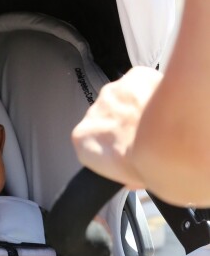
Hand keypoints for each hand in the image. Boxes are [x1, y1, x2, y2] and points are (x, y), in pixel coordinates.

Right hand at [71, 66, 161, 188]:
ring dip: (141, 107)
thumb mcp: (125, 179)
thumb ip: (121, 168)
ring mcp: (113, 92)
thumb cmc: (150, 166)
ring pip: (128, 99)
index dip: (114, 146)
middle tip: (150, 137)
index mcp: (82, 139)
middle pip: (110, 117)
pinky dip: (155, 90)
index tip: (128, 151)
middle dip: (128, 124)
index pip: (93, 139)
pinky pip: (145, 82)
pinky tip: (169, 104)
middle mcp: (92, 111)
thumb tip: (133, 172)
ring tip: (162, 121)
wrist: (173, 145)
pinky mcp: (135, 76)